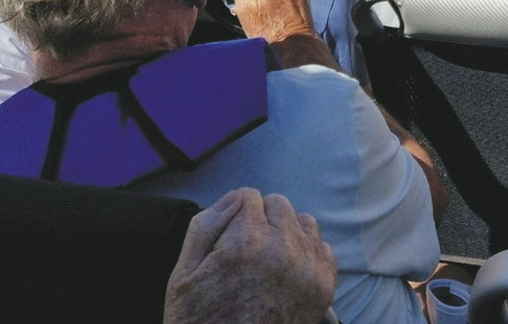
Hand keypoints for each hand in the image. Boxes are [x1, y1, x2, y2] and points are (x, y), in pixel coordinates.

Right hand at [164, 188, 335, 323]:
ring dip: (286, 233)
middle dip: (260, 220)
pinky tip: (287, 272)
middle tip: (245, 250)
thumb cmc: (201, 322)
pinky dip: (307, 254)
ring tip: (267, 260)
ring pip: (303, 222)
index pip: (247, 196)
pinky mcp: (325, 286)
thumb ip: (204, 227)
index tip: (227, 236)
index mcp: (246, 241)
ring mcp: (309, 267)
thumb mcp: (183, 276)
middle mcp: (283, 248)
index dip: (233, 214)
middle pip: (278, 204)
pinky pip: (323, 247)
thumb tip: (232, 198)